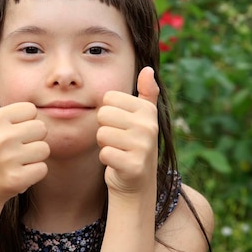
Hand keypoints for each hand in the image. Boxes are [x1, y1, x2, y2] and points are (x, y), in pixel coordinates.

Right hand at [0, 70, 49, 207]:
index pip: (31, 110)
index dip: (24, 121)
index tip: (10, 132)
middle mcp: (0, 137)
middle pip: (41, 128)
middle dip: (32, 139)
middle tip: (14, 149)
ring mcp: (8, 159)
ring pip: (44, 149)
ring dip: (34, 157)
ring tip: (15, 162)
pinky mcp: (16, 179)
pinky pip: (43, 169)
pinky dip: (34, 173)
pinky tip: (18, 175)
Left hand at [97, 66, 158, 198]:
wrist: (137, 182)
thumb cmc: (134, 144)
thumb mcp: (143, 117)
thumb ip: (147, 93)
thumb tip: (149, 70)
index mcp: (147, 110)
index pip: (108, 98)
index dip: (109, 113)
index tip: (121, 125)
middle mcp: (149, 126)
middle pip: (103, 114)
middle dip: (105, 128)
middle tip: (118, 140)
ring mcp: (143, 146)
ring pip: (102, 134)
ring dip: (105, 144)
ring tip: (119, 150)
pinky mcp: (134, 166)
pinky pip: (104, 153)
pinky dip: (107, 159)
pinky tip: (118, 163)